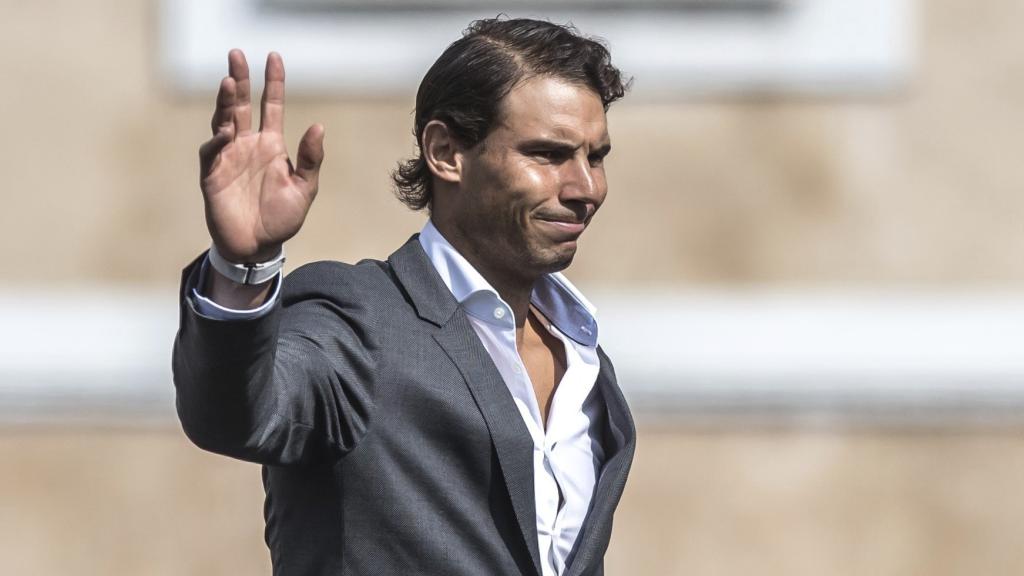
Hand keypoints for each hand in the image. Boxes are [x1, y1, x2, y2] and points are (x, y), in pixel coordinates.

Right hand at [199, 50, 323, 262]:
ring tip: (228, 81)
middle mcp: (247, 145)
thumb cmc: (282, 218)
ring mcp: (228, 157)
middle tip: (235, 53)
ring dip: (224, 102)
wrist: (259, 247)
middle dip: (239, 79)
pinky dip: (218, 140)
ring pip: (223, 121)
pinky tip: (226, 131)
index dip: (272, 82)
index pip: (270, 105)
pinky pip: (212, 151)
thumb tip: (318, 126)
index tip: (273, 57)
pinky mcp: (212, 174)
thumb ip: (311, 159)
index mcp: (271, 145)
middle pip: (240, 104)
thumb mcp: (305, 188)